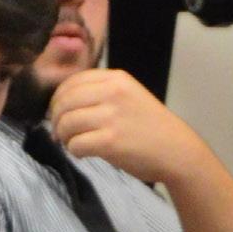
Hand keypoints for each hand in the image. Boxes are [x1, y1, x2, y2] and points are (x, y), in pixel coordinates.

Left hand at [46, 66, 203, 185]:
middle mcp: (112, 93)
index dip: (58, 99)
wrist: (176, 150)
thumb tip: (65, 105)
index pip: (72, 82)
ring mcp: (111, 117)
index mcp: (115, 78)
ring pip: (67, 123)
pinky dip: (74, 151)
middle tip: (59, 132)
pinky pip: (76, 144)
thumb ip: (102, 93)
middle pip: (64, 102)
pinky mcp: (110, 141)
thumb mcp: (129, 96)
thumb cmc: (152, 128)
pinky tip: (83, 153)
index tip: (59, 114)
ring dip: (63, 136)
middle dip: (55, 119)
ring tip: (71, 143)